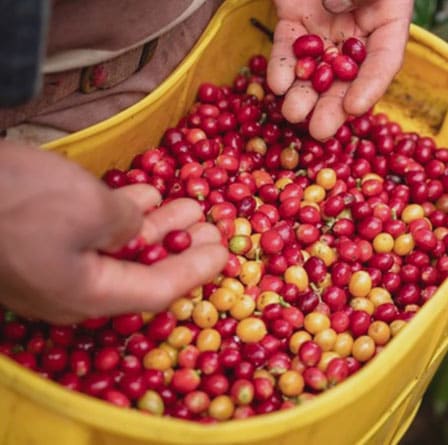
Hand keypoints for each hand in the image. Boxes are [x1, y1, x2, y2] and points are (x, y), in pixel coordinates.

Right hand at [0, 143, 226, 323]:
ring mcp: (47, 266)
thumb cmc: (18, 201)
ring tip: (188, 201)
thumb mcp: (91, 209)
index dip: (196, 271)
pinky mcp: (31, 242)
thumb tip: (134, 228)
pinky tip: (141, 193)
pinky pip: (88, 234)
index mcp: (86, 295)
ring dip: (154, 225)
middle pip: (139, 272)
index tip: (226, 252)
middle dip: (180, 245)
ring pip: (115, 249)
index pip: (157, 291)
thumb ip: (127, 225)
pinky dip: (119, 214)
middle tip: (213, 224)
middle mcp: (69, 290)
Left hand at [268, 0, 412, 140]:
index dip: (372, 86)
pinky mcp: (294, 19)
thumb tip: (337, 7)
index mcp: (388, 15)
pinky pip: (288, 48)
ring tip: (292, 116)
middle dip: (333, 106)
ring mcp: (325, 25)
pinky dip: (282, 67)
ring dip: (305, 95)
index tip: (357, 108)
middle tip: (320, 132)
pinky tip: (275, 85)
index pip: (384, 59)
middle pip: (349, 75)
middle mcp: (358, 27)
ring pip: (317, 69)